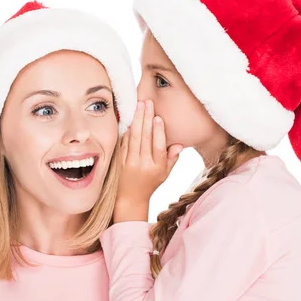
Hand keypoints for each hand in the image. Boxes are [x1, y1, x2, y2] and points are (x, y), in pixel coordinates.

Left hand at [114, 100, 182, 222]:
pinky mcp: (120, 160)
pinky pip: (124, 142)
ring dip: (136, 119)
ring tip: (139, 105)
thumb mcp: (165, 174)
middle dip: (146, 118)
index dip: (158, 132)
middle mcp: (143, 165)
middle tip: (148, 103)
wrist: (130, 197)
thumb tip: (180, 144)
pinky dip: (128, 129)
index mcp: (157, 168)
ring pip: (133, 137)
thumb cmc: (151, 183)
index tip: (158, 117)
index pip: (158, 147)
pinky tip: (131, 118)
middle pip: (145, 138)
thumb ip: (172, 158)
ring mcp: (130, 162)